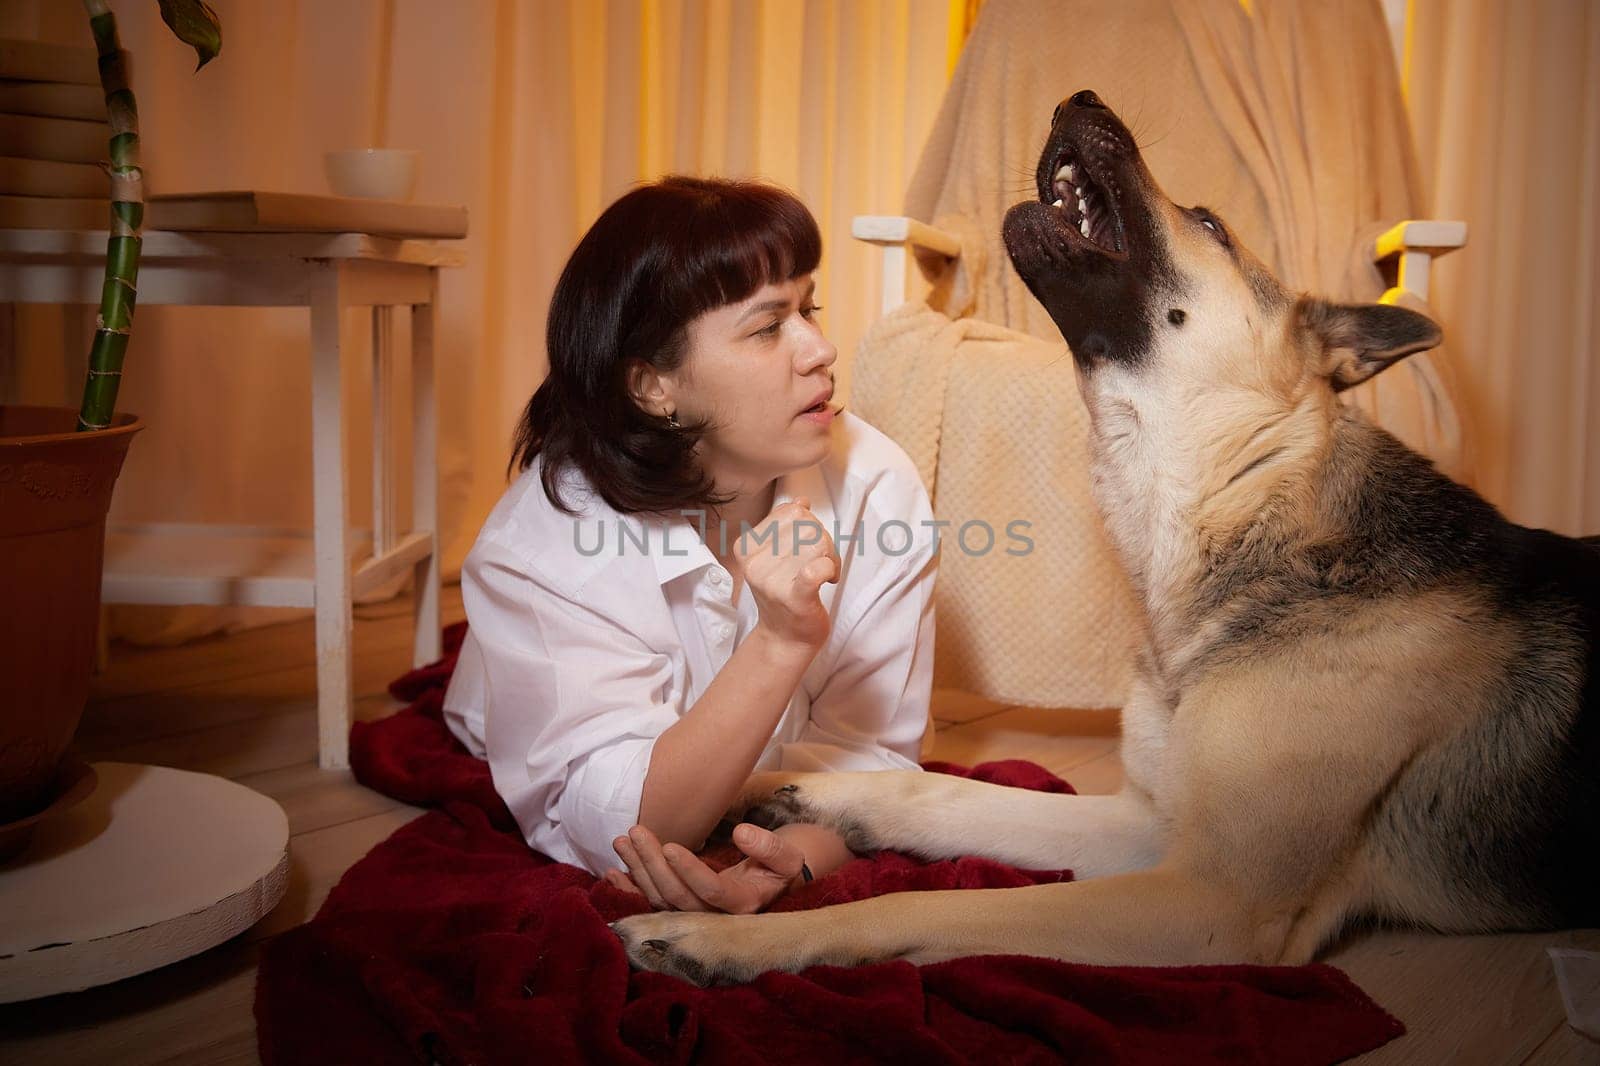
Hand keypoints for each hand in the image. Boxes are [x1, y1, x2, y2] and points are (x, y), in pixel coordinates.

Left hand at [606, 822, 807, 913]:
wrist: (775, 884)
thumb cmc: (781, 867)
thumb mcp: (787, 855)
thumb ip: (768, 847)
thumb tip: (742, 833)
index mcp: (743, 903)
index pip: (712, 891)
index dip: (689, 871)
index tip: (670, 846)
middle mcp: (716, 917)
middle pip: (678, 896)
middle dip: (653, 864)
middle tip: (635, 832)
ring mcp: (696, 915)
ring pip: (661, 898)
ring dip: (638, 870)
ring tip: (622, 840)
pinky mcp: (681, 908)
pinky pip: (651, 904)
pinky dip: (630, 889)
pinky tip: (610, 872)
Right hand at [738, 496, 838, 651]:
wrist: (785, 637)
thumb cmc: (784, 593)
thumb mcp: (777, 554)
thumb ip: (786, 525)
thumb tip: (801, 501)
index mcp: (747, 546)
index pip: (793, 511)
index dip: (810, 525)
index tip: (807, 549)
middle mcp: (754, 562)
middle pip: (809, 525)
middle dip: (824, 542)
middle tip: (820, 564)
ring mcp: (771, 581)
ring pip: (819, 543)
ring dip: (831, 558)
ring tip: (824, 575)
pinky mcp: (794, 597)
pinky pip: (817, 568)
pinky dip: (830, 568)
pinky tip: (828, 579)